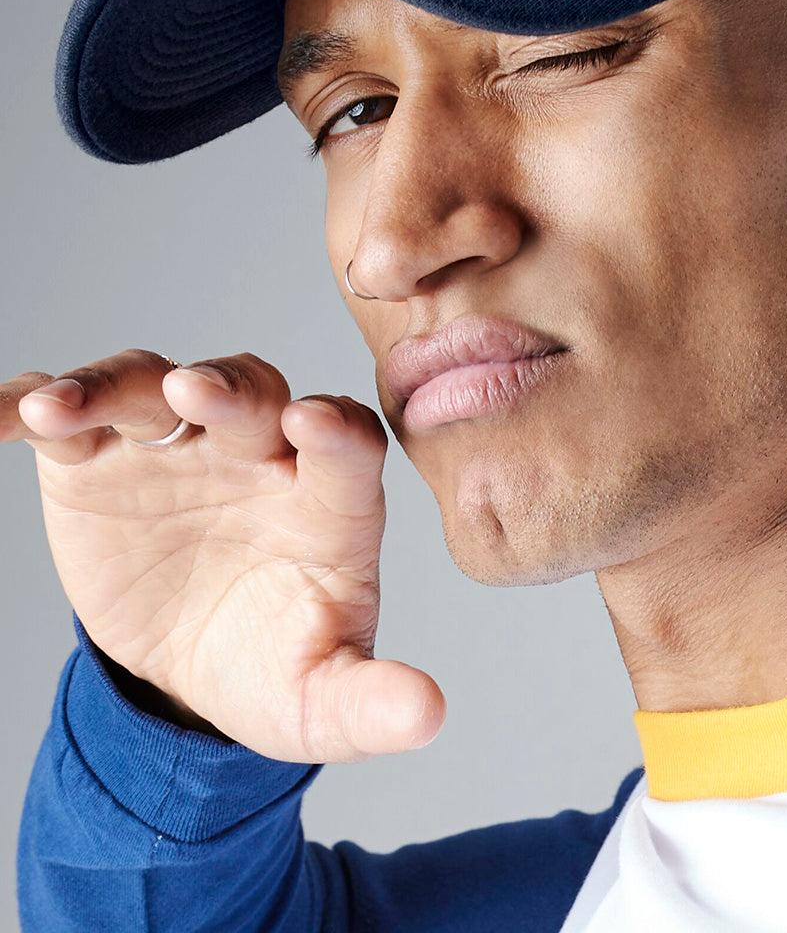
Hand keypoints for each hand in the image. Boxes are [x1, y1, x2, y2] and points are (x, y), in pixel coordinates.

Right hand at [2, 349, 444, 762]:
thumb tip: (428, 716)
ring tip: (61, 409)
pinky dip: (31, 406)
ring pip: (151, 386)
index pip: (347, 442)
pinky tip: (5, 412)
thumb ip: (371, 703)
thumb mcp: (320, 699)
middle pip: (251, 394)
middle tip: (193, 391)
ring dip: (111, 386)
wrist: (188, 671)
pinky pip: (65, 422)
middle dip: (225, 388)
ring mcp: (174, 448)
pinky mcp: (97, 462)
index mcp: (327, 497)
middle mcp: (256, 452)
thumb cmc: (273, 662)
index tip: (313, 425)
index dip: (334, 428)